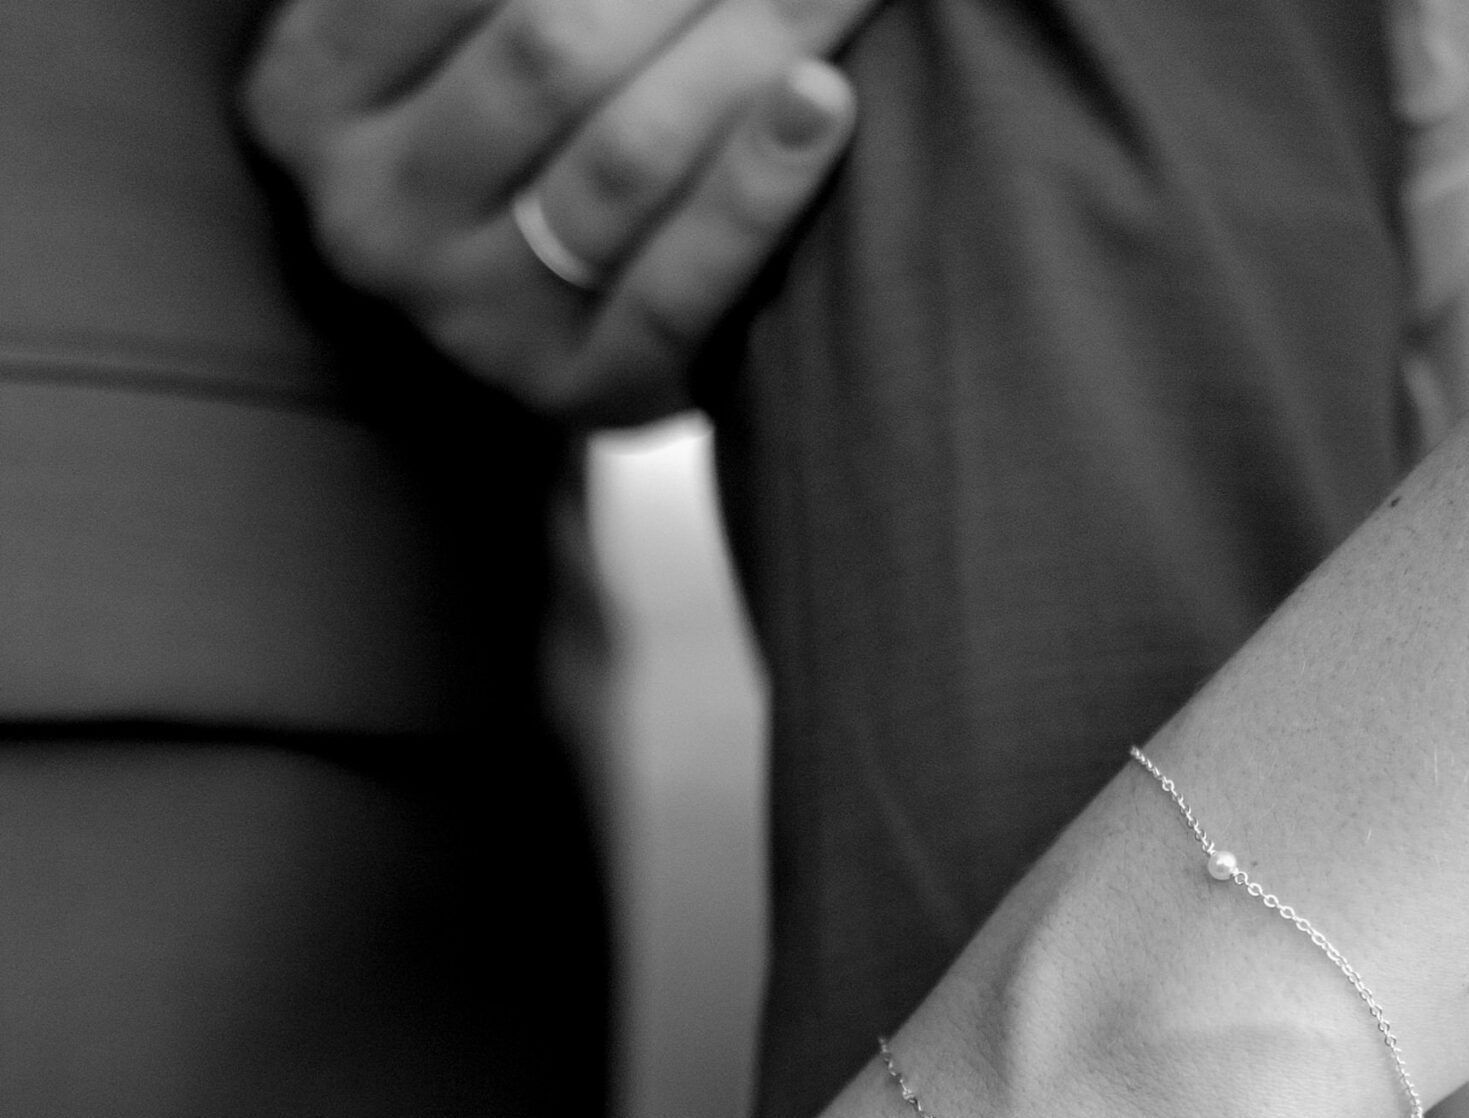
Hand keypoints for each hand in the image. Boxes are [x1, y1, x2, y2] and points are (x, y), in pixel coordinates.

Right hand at [244, 0, 867, 422]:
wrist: (521, 307)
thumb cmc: (494, 109)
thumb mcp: (447, 24)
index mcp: (311, 89)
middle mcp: (371, 214)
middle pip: (551, 46)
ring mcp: (470, 323)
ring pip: (625, 159)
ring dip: (751, 42)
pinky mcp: (579, 395)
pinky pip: (680, 290)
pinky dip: (759, 188)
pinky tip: (824, 101)